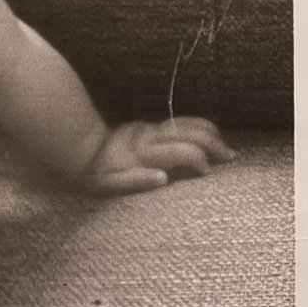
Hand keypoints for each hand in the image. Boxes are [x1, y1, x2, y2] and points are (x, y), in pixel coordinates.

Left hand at [83, 117, 236, 194]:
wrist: (77, 147)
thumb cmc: (93, 172)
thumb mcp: (107, 183)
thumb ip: (135, 181)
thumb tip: (163, 178)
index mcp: (143, 153)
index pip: (180, 151)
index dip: (198, 159)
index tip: (208, 171)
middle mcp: (149, 138)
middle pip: (189, 134)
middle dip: (213, 144)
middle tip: (230, 156)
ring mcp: (149, 130)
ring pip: (186, 124)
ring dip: (209, 133)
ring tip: (225, 146)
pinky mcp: (148, 128)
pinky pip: (179, 123)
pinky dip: (198, 127)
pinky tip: (208, 135)